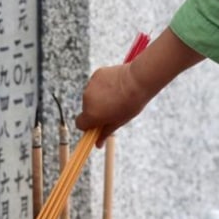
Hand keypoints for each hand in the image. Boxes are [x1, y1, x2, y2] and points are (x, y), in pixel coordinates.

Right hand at [75, 27, 204, 146]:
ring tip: (116, 95)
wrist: (138, 81)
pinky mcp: (96, 75)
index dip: (89, 125)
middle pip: (87, 109)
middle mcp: (86, 100)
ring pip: (91, 96)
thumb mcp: (118, 122)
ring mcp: (90, 86)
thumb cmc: (131, 104)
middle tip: (112, 108)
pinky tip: (115, 85)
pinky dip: (102, 86)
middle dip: (96, 110)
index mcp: (91, 114)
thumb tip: (97, 144)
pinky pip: (96, 84)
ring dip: (99, 98)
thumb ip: (105, 133)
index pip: (80, 124)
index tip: (98, 124)